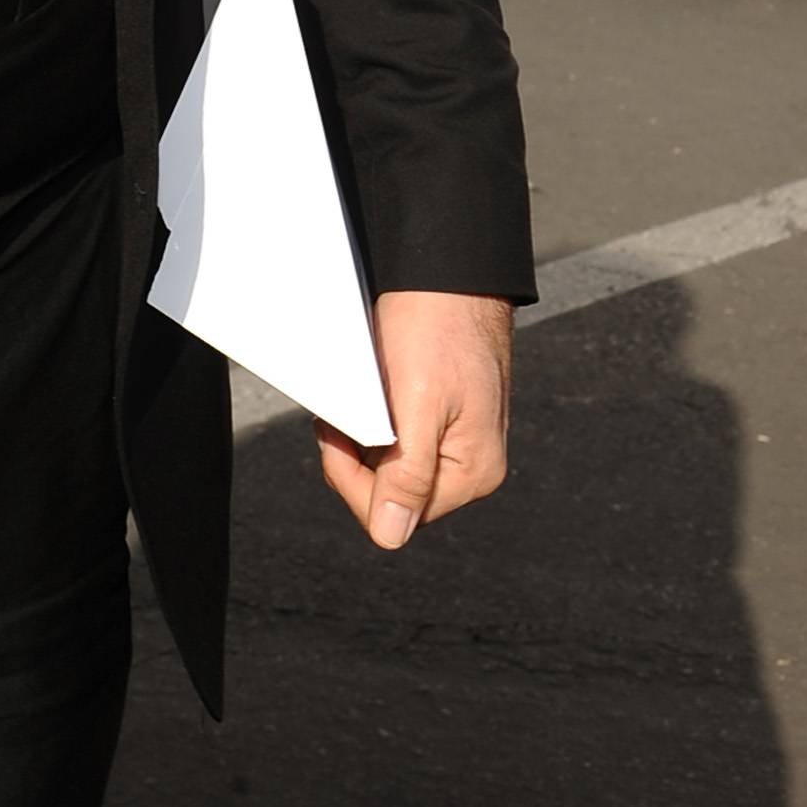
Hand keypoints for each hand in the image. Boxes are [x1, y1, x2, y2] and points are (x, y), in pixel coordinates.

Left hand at [314, 288, 512, 550]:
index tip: (333, 434)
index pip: (395, 515)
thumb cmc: (438, 327)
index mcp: (473, 473)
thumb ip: (407, 474)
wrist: (446, 270)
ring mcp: (457, 441)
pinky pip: (397, 439)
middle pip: (391, 495)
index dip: (352, 479)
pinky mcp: (442, 417)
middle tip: (338, 415)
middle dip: (355, 459)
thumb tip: (391, 535)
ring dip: (362, 439)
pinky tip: (369, 394)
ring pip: (389, 467)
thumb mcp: (419, 403)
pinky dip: (374, 422)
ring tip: (356, 397)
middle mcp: (469, 465)